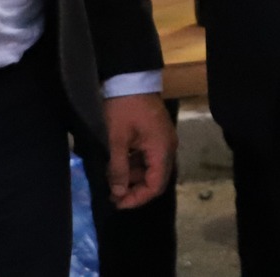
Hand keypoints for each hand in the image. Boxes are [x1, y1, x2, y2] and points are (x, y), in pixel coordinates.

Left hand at [102, 93, 173, 208]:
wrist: (130, 76)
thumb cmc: (124, 107)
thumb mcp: (117, 139)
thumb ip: (118, 168)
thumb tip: (118, 194)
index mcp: (162, 150)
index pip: (155, 185)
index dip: (137, 198)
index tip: (118, 203)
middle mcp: (167, 148)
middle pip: (155, 179)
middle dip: (134, 189)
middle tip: (113, 194)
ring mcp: (163, 140)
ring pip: (151, 168)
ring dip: (133, 176)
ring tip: (112, 179)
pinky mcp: (156, 134)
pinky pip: (148, 156)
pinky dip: (134, 163)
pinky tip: (119, 164)